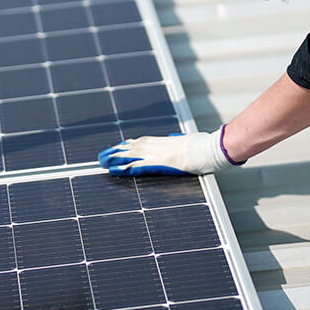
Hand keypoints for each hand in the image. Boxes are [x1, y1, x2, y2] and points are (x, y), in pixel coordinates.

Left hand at [98, 127, 240, 175]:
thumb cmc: (202, 144)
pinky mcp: (158, 164)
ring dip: (113, 160)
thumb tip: (175, 137)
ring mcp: (156, 154)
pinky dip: (124, 168)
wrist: (208, 148)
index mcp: (162, 140)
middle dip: (114, 152)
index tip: (115, 148)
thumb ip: (178, 140)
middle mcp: (156, 146)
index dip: (125, 146)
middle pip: (129, 147)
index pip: (138, 142)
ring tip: (100, 163)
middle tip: (100, 157)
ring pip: (128, 155)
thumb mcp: (188, 139)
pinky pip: (136, 167)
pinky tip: (113, 171)